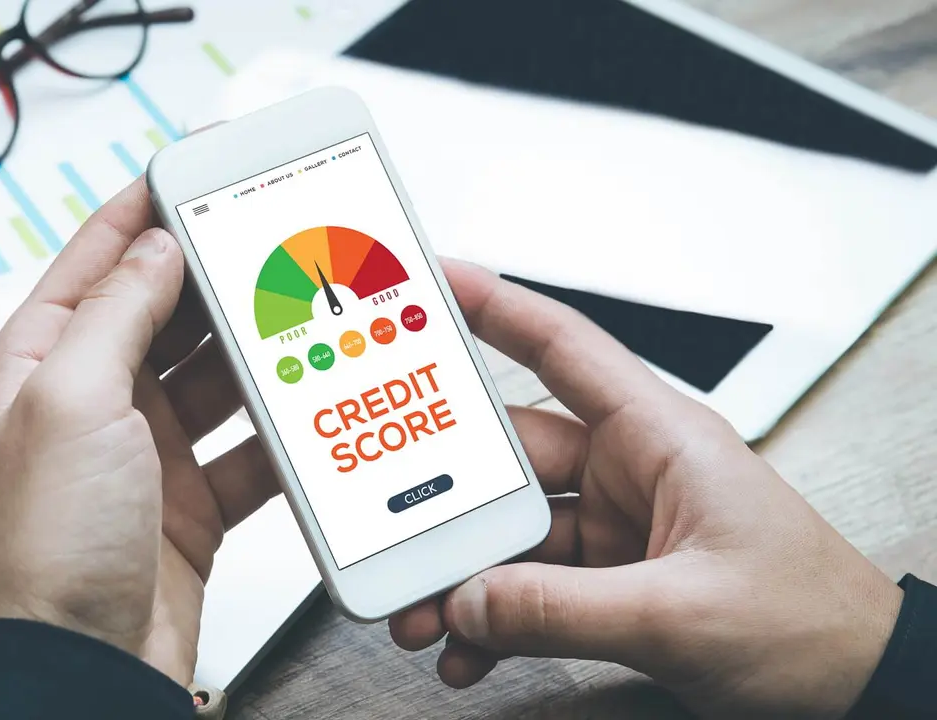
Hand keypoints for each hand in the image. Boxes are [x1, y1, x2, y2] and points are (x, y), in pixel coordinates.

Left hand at [0, 178, 277, 685]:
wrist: (80, 668)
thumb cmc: (44, 550)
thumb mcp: (71, 402)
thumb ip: (116, 314)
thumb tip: (156, 247)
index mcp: (40, 361)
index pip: (100, 257)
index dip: (151, 207)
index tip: (204, 169)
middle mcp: (91, 399)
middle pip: (167, 310)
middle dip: (220, 276)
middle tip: (277, 243)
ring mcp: (144, 450)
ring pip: (215, 375)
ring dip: (257, 352)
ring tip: (305, 320)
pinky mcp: (190, 499)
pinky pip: (246, 446)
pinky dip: (278, 432)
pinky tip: (306, 414)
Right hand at [390, 259, 902, 718]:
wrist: (861, 690)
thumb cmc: (814, 624)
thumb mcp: (684, 613)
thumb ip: (564, 610)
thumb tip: (471, 601)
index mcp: (661, 438)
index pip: (564, 348)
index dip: (495, 306)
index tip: (431, 283)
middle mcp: (632, 473)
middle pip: (512, 461)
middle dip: (448, 500)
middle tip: (392, 521)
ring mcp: (618, 530)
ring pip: (512, 535)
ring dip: (463, 575)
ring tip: (422, 612)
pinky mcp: (611, 583)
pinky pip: (530, 590)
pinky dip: (494, 620)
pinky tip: (468, 648)